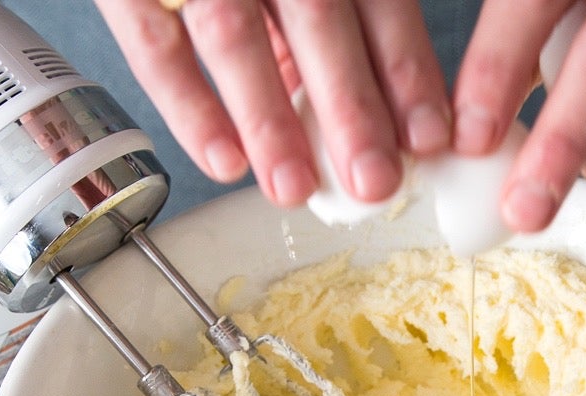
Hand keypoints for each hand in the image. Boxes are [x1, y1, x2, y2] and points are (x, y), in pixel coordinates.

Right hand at [91, 0, 450, 207]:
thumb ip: (330, 29)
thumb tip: (373, 118)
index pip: (379, 1)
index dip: (406, 70)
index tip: (430, 138)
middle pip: (317, 18)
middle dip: (351, 106)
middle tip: (374, 180)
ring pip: (235, 35)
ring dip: (269, 120)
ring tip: (295, 187)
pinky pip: (155, 45)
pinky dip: (190, 108)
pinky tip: (225, 162)